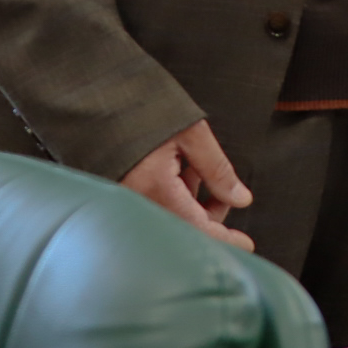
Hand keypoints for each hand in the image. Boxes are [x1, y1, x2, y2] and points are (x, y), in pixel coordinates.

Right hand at [122, 120, 255, 249]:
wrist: (102, 103)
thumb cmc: (144, 111)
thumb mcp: (191, 134)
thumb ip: (217, 170)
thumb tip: (240, 199)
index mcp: (158, 191)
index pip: (199, 230)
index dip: (225, 240)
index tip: (245, 244)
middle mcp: (140, 204)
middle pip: (186, 228)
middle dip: (210, 216)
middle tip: (223, 194)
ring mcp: (129, 201)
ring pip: (171, 218)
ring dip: (193, 205)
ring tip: (194, 172)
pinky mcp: (123, 195)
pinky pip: (155, 208)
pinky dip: (175, 199)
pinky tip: (177, 174)